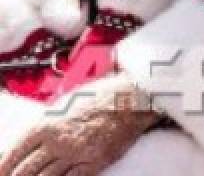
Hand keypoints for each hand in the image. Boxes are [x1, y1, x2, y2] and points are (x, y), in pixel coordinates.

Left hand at [0, 75, 159, 175]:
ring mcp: (75, 154)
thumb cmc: (99, 97)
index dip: (3, 167)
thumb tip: (28, 140)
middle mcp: (57, 141)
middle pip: (25, 171)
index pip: (13, 154)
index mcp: (45, 124)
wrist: (130, 99)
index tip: (1, 172)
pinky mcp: (93, 163)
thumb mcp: (63, 105)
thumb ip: (44, 124)